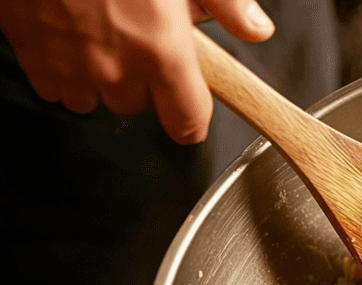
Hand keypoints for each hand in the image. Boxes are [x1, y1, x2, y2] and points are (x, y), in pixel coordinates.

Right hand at [0, 0, 274, 143]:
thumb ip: (227, 4)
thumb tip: (256, 29)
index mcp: (162, 52)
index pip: (187, 123)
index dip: (191, 119)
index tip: (190, 110)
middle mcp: (116, 68)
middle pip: (138, 107)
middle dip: (143, 83)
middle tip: (141, 39)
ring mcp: (70, 65)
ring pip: (93, 100)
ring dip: (101, 79)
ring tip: (105, 36)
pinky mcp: (32, 54)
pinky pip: (53, 86)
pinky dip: (63, 69)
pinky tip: (72, 35)